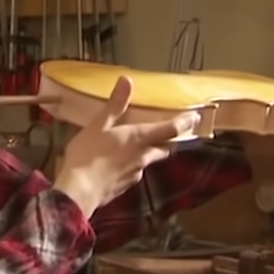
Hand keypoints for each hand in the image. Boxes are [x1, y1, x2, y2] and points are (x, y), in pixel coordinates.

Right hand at [55, 77, 198, 215]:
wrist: (79, 192)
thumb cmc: (88, 155)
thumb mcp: (98, 125)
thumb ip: (115, 104)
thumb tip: (127, 80)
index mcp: (139, 138)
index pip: (170, 130)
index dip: (184, 123)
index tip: (195, 117)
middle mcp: (143, 157)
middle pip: (164, 148)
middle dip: (168, 141)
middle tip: (167, 133)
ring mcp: (135, 174)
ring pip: (149, 161)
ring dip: (148, 153)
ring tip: (137, 146)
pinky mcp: (124, 187)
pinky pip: (133, 173)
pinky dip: (131, 166)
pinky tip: (116, 165)